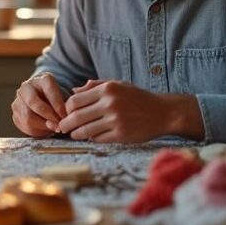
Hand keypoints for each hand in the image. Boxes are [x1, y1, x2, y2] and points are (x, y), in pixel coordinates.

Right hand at [10, 72, 68, 136]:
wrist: (45, 101)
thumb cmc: (58, 100)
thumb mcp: (65, 100)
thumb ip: (62, 110)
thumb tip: (56, 126)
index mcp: (42, 79)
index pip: (49, 89)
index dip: (58, 105)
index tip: (65, 116)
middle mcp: (27, 87)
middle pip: (33, 102)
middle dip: (48, 116)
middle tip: (59, 125)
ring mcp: (18, 100)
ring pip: (27, 117)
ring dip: (42, 126)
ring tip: (53, 128)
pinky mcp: (15, 113)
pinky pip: (24, 125)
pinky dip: (37, 131)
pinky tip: (46, 129)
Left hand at [57, 80, 183, 142]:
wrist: (163, 112)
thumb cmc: (137, 98)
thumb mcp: (118, 85)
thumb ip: (94, 86)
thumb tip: (73, 91)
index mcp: (107, 89)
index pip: (75, 100)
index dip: (67, 109)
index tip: (67, 113)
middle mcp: (110, 104)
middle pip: (76, 116)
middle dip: (65, 124)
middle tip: (62, 128)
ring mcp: (116, 120)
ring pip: (85, 130)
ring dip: (76, 134)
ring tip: (74, 134)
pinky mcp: (121, 135)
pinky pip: (98, 139)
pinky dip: (92, 139)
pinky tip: (91, 137)